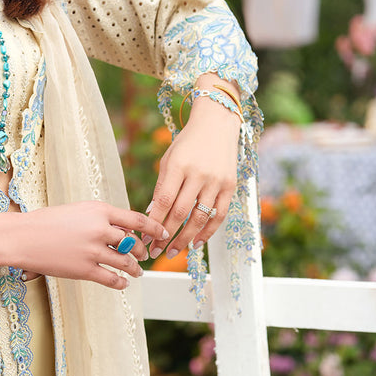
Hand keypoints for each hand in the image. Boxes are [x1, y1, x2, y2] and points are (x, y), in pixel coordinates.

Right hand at [0, 201, 169, 289]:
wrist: (23, 236)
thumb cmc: (47, 221)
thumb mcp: (78, 211)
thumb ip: (101, 218)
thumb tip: (123, 229)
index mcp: (99, 210)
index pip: (136, 219)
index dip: (154, 228)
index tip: (162, 233)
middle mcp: (100, 229)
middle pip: (133, 243)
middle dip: (141, 251)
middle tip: (143, 256)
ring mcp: (93, 250)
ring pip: (125, 262)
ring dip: (134, 269)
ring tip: (137, 273)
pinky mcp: (85, 269)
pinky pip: (112, 279)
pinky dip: (121, 282)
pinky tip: (123, 283)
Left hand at [145, 94, 240, 258]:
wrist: (216, 124)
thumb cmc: (187, 144)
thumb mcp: (169, 160)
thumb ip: (162, 187)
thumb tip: (152, 215)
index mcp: (179, 166)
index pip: (165, 201)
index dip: (154, 223)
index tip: (144, 238)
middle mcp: (199, 174)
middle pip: (181, 213)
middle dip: (166, 236)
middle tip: (155, 251)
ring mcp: (217, 181)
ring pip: (200, 218)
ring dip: (185, 238)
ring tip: (173, 251)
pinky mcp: (230, 186)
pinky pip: (219, 215)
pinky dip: (208, 232)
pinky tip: (196, 243)